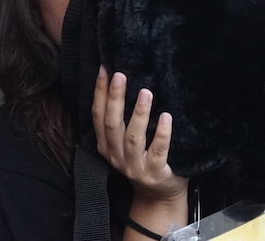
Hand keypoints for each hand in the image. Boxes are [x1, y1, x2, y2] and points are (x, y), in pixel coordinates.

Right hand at [92, 67, 187, 203]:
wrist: (158, 195)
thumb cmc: (143, 159)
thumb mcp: (124, 143)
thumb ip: (121, 121)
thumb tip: (122, 82)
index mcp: (106, 145)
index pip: (98, 115)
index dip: (100, 92)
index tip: (105, 70)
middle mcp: (116, 156)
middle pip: (112, 124)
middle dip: (114, 98)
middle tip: (120, 75)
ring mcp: (135, 166)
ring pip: (133, 138)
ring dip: (138, 113)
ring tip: (145, 92)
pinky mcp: (155, 173)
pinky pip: (158, 151)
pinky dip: (161, 134)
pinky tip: (166, 117)